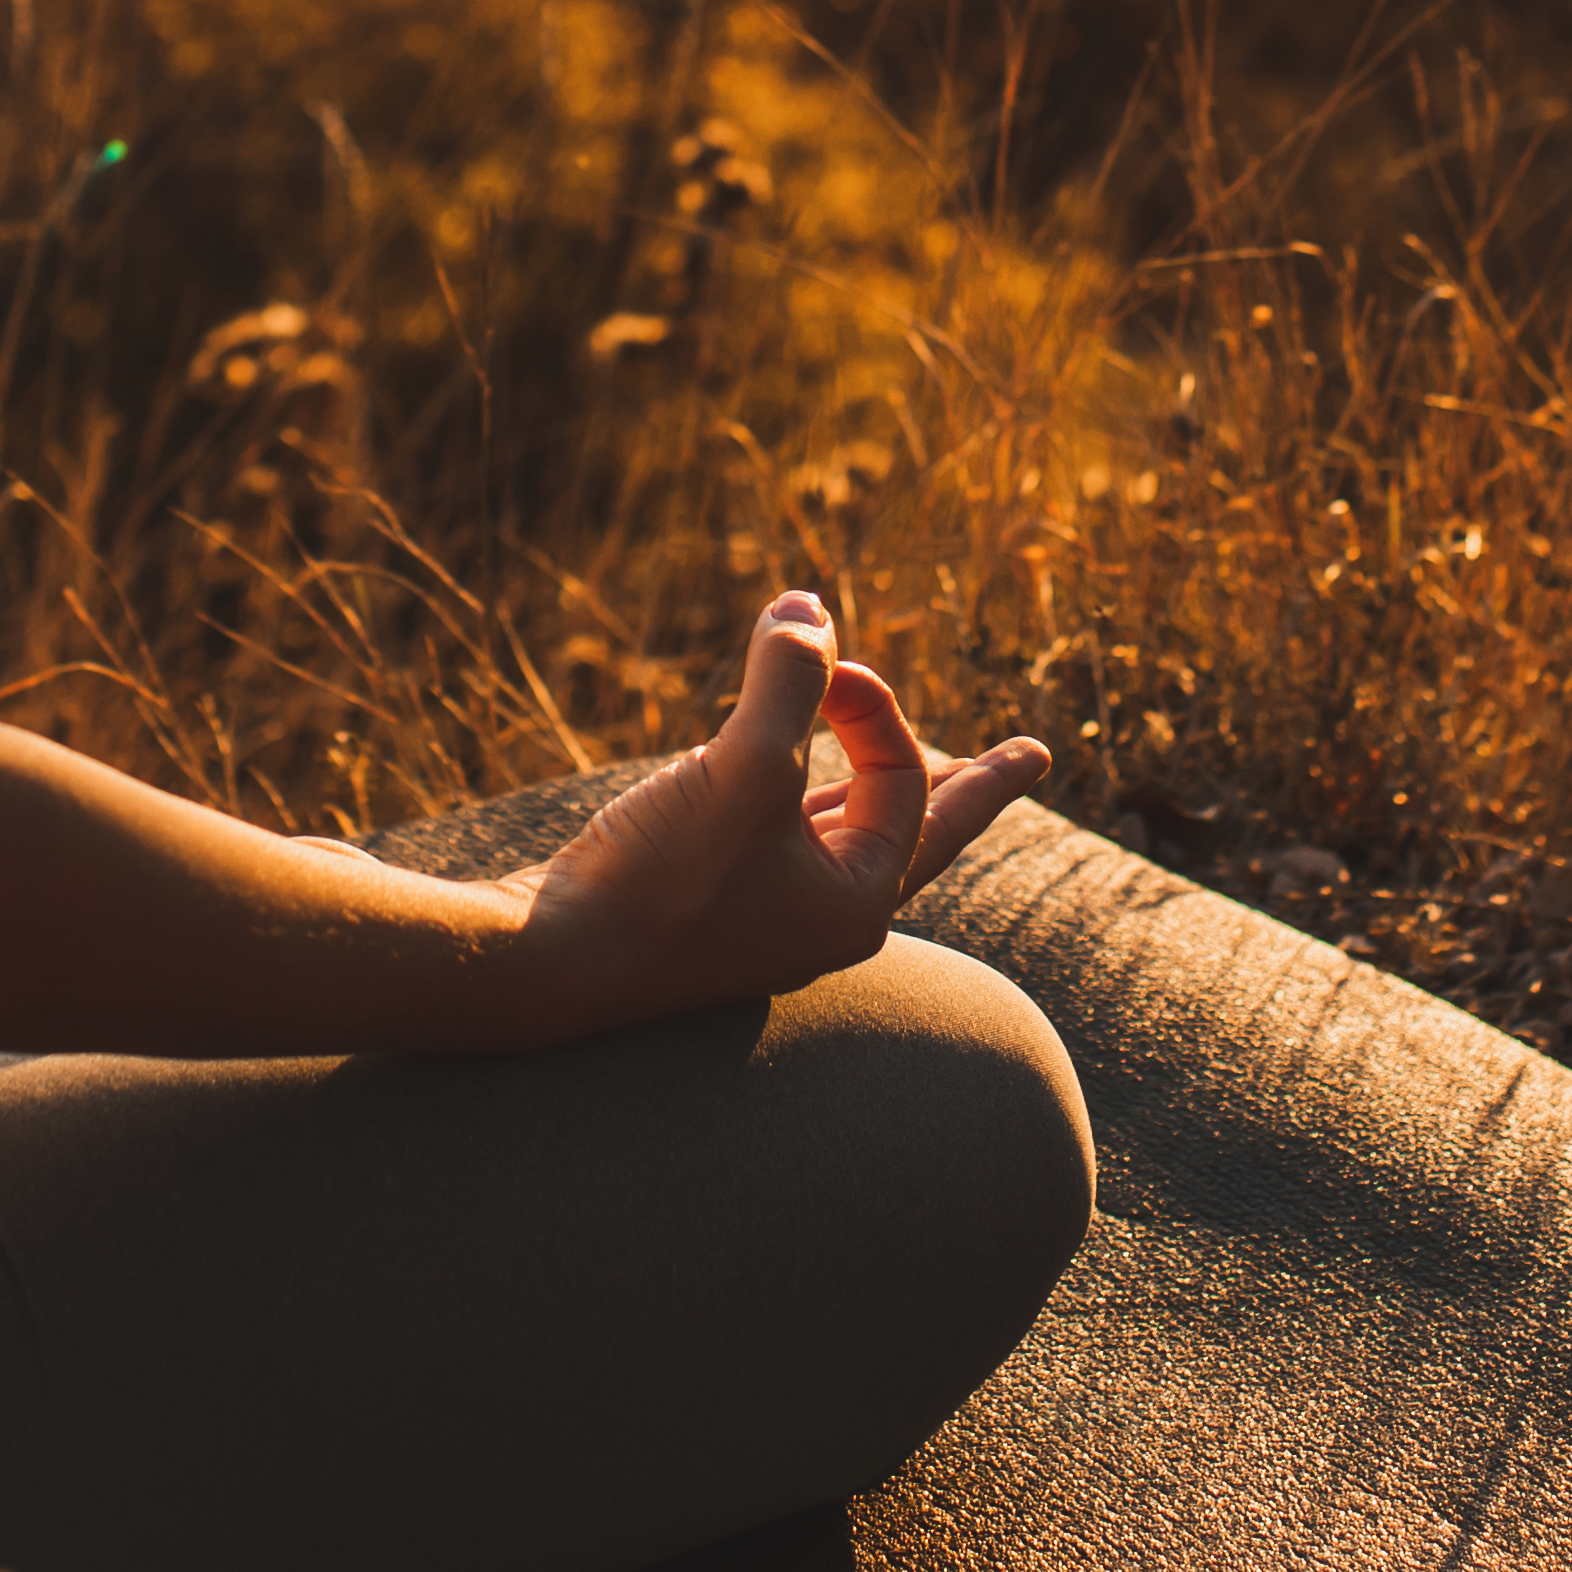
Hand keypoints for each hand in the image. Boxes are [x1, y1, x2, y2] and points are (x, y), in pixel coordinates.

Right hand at [516, 590, 1047, 1030]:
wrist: (547, 965)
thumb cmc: (660, 882)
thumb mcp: (743, 767)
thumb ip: (790, 681)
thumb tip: (810, 605)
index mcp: (856, 904)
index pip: (904, 782)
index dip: (869, 705)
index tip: (814, 662)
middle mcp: (820, 918)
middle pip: (915, 831)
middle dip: (967, 787)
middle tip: (1025, 760)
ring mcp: (762, 916)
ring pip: (840, 832)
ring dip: (869, 779)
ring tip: (920, 765)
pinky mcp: (703, 903)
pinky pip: (773, 836)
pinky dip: (788, 790)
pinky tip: (771, 770)